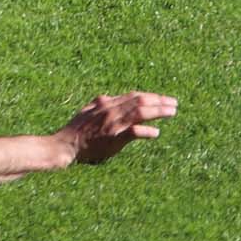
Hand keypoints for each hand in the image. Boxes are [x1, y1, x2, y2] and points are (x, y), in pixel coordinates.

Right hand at [55, 91, 177, 165]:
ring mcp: (113, 123)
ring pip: (140, 112)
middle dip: (159, 101)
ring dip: (157, 111)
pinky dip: (145, 131)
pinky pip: (133, 132)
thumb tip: (112, 98)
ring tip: (171, 112)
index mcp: (106, 102)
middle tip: (174, 103)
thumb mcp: (89, 110)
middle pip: (140, 101)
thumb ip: (103, 105)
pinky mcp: (113, 138)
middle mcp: (111, 109)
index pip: (133, 96)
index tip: (163, 99)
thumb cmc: (77, 130)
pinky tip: (155, 132)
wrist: (66, 144)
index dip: (150, 96)